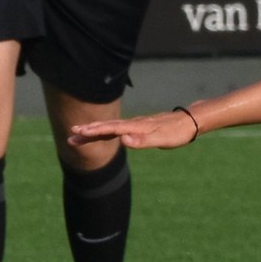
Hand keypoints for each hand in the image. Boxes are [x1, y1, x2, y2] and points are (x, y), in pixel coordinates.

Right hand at [69, 108, 196, 149]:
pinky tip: (101, 133)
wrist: (189, 121)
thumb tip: (123, 139)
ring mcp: (135, 124)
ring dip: (95, 130)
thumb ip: (143, 140)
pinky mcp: (139, 127)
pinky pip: (118, 128)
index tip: (79, 132)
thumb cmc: (177, 133)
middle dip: (89, 131)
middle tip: (71, 134)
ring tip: (79, 134)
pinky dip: (106, 130)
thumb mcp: (162, 139)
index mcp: (136, 127)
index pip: (111, 129)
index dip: (95, 131)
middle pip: (107, 127)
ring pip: (111, 127)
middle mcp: (133, 124)